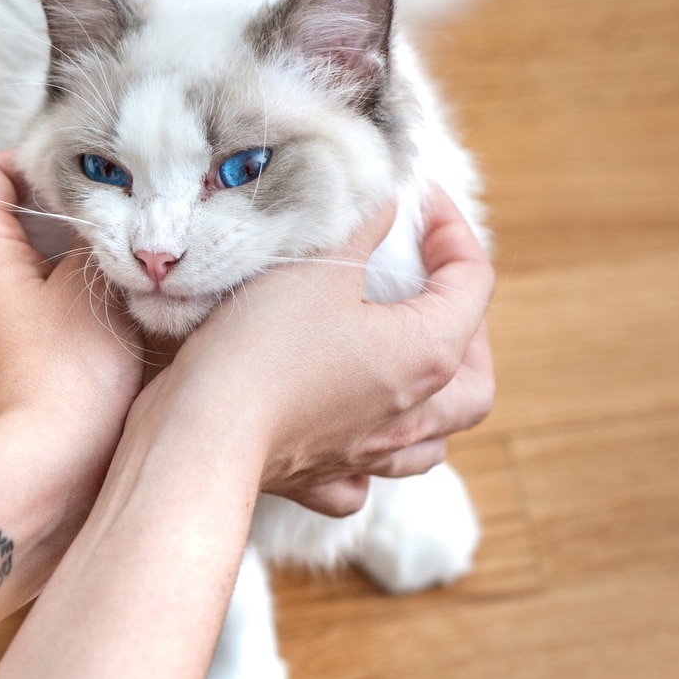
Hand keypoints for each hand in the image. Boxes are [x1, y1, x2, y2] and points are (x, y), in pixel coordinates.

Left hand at [0, 154, 145, 632]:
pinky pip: (44, 303)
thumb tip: (119, 206)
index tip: (91, 177)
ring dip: (81, 256)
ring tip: (133, 256)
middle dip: (71, 209)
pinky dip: (77, 295)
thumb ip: (101, 235)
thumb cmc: (66, 382)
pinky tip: (126, 303)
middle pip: (14, 215)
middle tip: (126, 212)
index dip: (36, 162)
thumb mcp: (95, 288)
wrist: (49, 477)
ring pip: (36, 261)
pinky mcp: (14, 356)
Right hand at [169, 184, 494, 516]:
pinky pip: (363, 480)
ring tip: (409, 367)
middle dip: (471, 332)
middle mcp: (412, 413)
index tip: (417, 201)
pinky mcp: (320, 477)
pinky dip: (368, 458)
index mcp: (427, 353)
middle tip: (436, 292)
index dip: (451, 230)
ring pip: (433, 440)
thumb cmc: (262, 346)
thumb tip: (384, 198)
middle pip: (476, 380)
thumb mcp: (316, 262)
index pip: (473, 282)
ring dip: (436, 403)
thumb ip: (360, 223)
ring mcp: (369, 454)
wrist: (202, 433)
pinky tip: (350, 431)